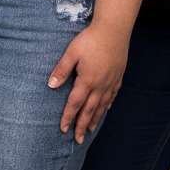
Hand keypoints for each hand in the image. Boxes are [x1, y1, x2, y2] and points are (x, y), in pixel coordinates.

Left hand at [48, 21, 128, 143]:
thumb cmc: (90, 39)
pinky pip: (112, 96)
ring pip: (102, 106)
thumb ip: (61, 70)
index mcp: (86, 80)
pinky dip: (107, 106)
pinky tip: (105, 110)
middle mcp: (100, 85)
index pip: (75, 104)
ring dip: (95, 119)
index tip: (63, 129)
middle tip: (78, 139)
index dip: (68, 117)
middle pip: (90, 110)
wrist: (114, 30)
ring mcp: (111, 82)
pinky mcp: (118, 76)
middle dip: (82, 125)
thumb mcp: (71, 52)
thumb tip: (51, 85)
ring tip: (90, 130)